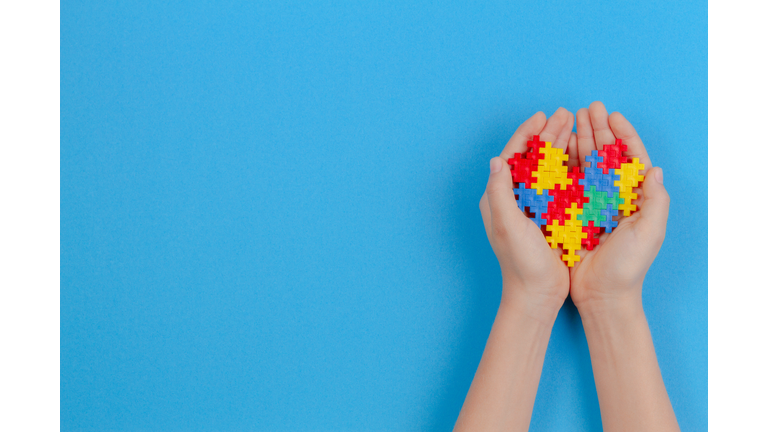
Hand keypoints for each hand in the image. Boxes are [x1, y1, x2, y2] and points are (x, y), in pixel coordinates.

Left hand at [479, 108, 574, 321]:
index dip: (526, 134)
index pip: (512, 156)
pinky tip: (583, 155)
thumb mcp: (507, 225)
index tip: (542, 116)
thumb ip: (500, 192)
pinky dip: (570, 167)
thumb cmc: (520, 262)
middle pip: (531, 157)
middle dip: (547, 135)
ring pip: (547, 167)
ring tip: (576, 126)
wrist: (536, 294)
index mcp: (498, 198)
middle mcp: (512, 199)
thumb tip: (497, 160)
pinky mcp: (548, 217)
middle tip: (566, 114)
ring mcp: (531, 207)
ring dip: (560, 146)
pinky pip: (559, 184)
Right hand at [569, 102, 670, 312]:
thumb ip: (655, 201)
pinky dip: (563, 163)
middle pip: (606, 155)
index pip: (631, 158)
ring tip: (570, 119)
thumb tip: (654, 169)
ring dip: (579, 140)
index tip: (613, 116)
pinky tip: (556, 148)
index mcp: (636, 198)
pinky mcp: (571, 213)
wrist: (601, 295)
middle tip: (588, 108)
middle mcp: (613, 196)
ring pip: (585, 164)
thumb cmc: (629, 267)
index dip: (623, 135)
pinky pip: (566, 183)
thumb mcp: (649, 232)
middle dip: (598, 130)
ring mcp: (591, 203)